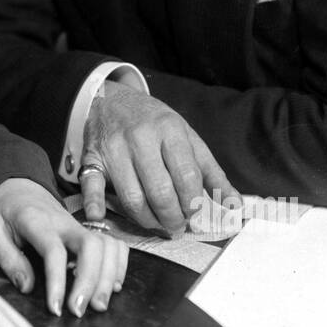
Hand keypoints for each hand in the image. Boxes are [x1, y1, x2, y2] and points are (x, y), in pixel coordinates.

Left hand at [0, 178, 128, 317]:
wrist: (18, 188)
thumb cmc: (4, 211)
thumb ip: (9, 259)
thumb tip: (27, 287)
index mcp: (37, 221)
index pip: (54, 251)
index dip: (58, 282)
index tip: (56, 308)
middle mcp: (65, 223)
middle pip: (91, 247)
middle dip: (91, 282)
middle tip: (80, 311)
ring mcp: (81, 226)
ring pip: (108, 246)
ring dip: (108, 278)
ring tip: (98, 305)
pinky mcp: (90, 231)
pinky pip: (115, 245)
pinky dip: (119, 266)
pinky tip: (112, 286)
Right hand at [79, 81, 237, 233]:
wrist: (111, 100)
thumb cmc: (154, 123)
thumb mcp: (187, 138)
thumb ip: (211, 172)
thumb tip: (235, 204)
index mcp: (170, 130)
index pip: (186, 175)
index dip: (193, 203)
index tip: (194, 214)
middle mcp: (141, 138)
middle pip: (160, 190)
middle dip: (172, 217)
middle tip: (177, 226)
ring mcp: (114, 148)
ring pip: (131, 196)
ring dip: (147, 219)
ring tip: (157, 224)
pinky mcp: (92, 158)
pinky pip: (91, 184)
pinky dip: (94, 203)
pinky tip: (98, 216)